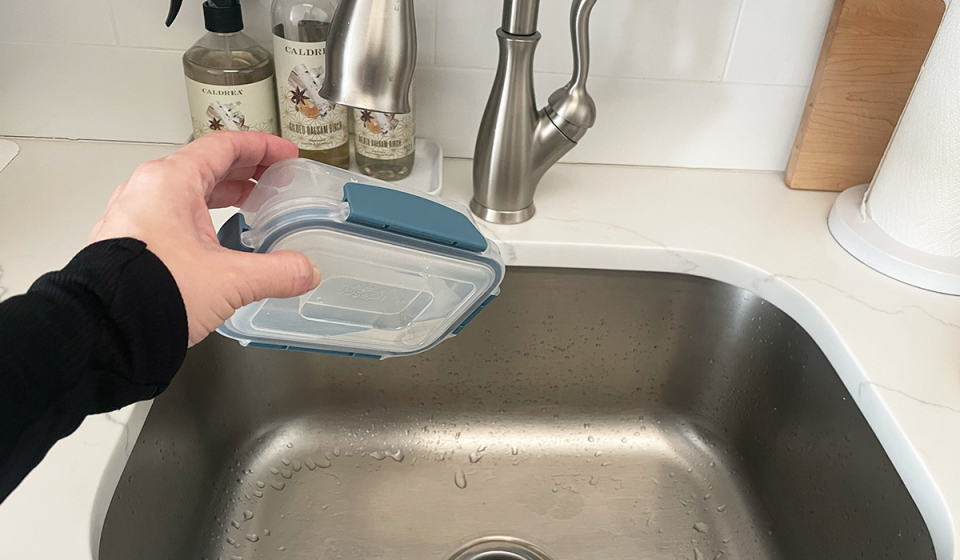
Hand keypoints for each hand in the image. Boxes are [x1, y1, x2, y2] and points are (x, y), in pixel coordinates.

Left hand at [88, 131, 320, 346]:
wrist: (104, 331)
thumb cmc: (150, 292)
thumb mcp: (230, 280)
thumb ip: (277, 272)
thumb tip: (305, 271)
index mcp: (171, 181)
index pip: (224, 146)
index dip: (261, 147)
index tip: (284, 154)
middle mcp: (147, 190)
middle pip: (205, 164)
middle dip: (245, 169)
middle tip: (273, 176)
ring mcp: (134, 214)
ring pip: (186, 190)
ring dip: (222, 192)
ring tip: (250, 202)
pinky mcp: (129, 240)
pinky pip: (170, 213)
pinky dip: (200, 214)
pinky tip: (215, 236)